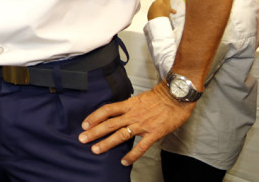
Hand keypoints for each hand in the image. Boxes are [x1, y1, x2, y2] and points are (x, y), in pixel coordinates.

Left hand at [78, 83, 193, 164]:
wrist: (176, 97)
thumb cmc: (159, 97)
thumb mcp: (138, 99)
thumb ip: (127, 107)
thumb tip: (116, 113)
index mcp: (128, 105)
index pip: (106, 110)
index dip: (94, 117)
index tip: (84, 124)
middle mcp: (132, 115)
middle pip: (109, 123)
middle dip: (94, 132)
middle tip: (82, 139)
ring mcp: (142, 125)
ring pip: (121, 135)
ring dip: (107, 143)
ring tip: (95, 150)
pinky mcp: (154, 133)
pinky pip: (141, 146)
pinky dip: (132, 155)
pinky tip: (124, 161)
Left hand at [147, 0, 174, 19]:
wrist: (157, 23)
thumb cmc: (163, 12)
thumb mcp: (166, 3)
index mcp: (156, 1)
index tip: (170, 0)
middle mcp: (152, 5)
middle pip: (161, 4)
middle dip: (167, 7)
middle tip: (174, 12)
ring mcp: (151, 11)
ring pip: (159, 9)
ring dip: (164, 11)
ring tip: (169, 15)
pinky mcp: (150, 16)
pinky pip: (156, 14)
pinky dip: (160, 15)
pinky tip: (162, 17)